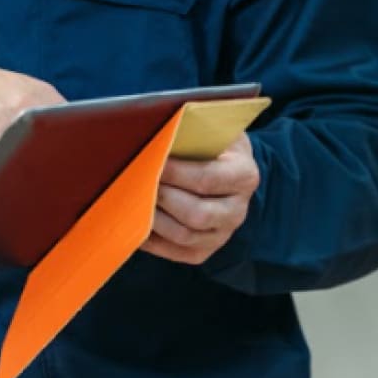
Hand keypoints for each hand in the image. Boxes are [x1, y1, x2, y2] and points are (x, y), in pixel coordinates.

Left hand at [140, 130, 259, 265]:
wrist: (226, 169)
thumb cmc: (211, 144)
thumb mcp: (211, 128)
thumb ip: (190, 127)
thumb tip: (155, 123)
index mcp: (244, 175)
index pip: (207, 179)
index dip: (176, 172)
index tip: (153, 162)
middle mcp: (238, 210)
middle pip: (197, 213)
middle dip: (163, 197)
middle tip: (139, 182)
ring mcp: (223, 234)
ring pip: (185, 236)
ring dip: (155, 219)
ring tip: (134, 201)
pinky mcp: (205, 251)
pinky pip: (176, 253)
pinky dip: (153, 241)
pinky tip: (136, 222)